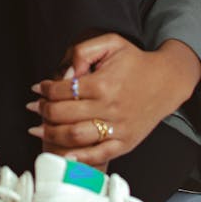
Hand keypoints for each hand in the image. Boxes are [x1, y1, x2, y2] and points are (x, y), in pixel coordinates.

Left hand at [27, 33, 200, 166]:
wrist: (166, 81)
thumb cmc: (135, 62)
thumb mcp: (111, 43)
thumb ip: (83, 52)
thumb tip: (65, 74)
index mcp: (103, 84)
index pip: (62, 90)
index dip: (44, 89)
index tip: (37, 88)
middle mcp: (109, 108)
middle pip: (63, 115)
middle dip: (42, 111)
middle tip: (34, 107)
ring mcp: (118, 128)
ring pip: (75, 137)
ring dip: (51, 134)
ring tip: (38, 129)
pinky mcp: (125, 143)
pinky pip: (97, 155)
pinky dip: (77, 158)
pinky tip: (62, 154)